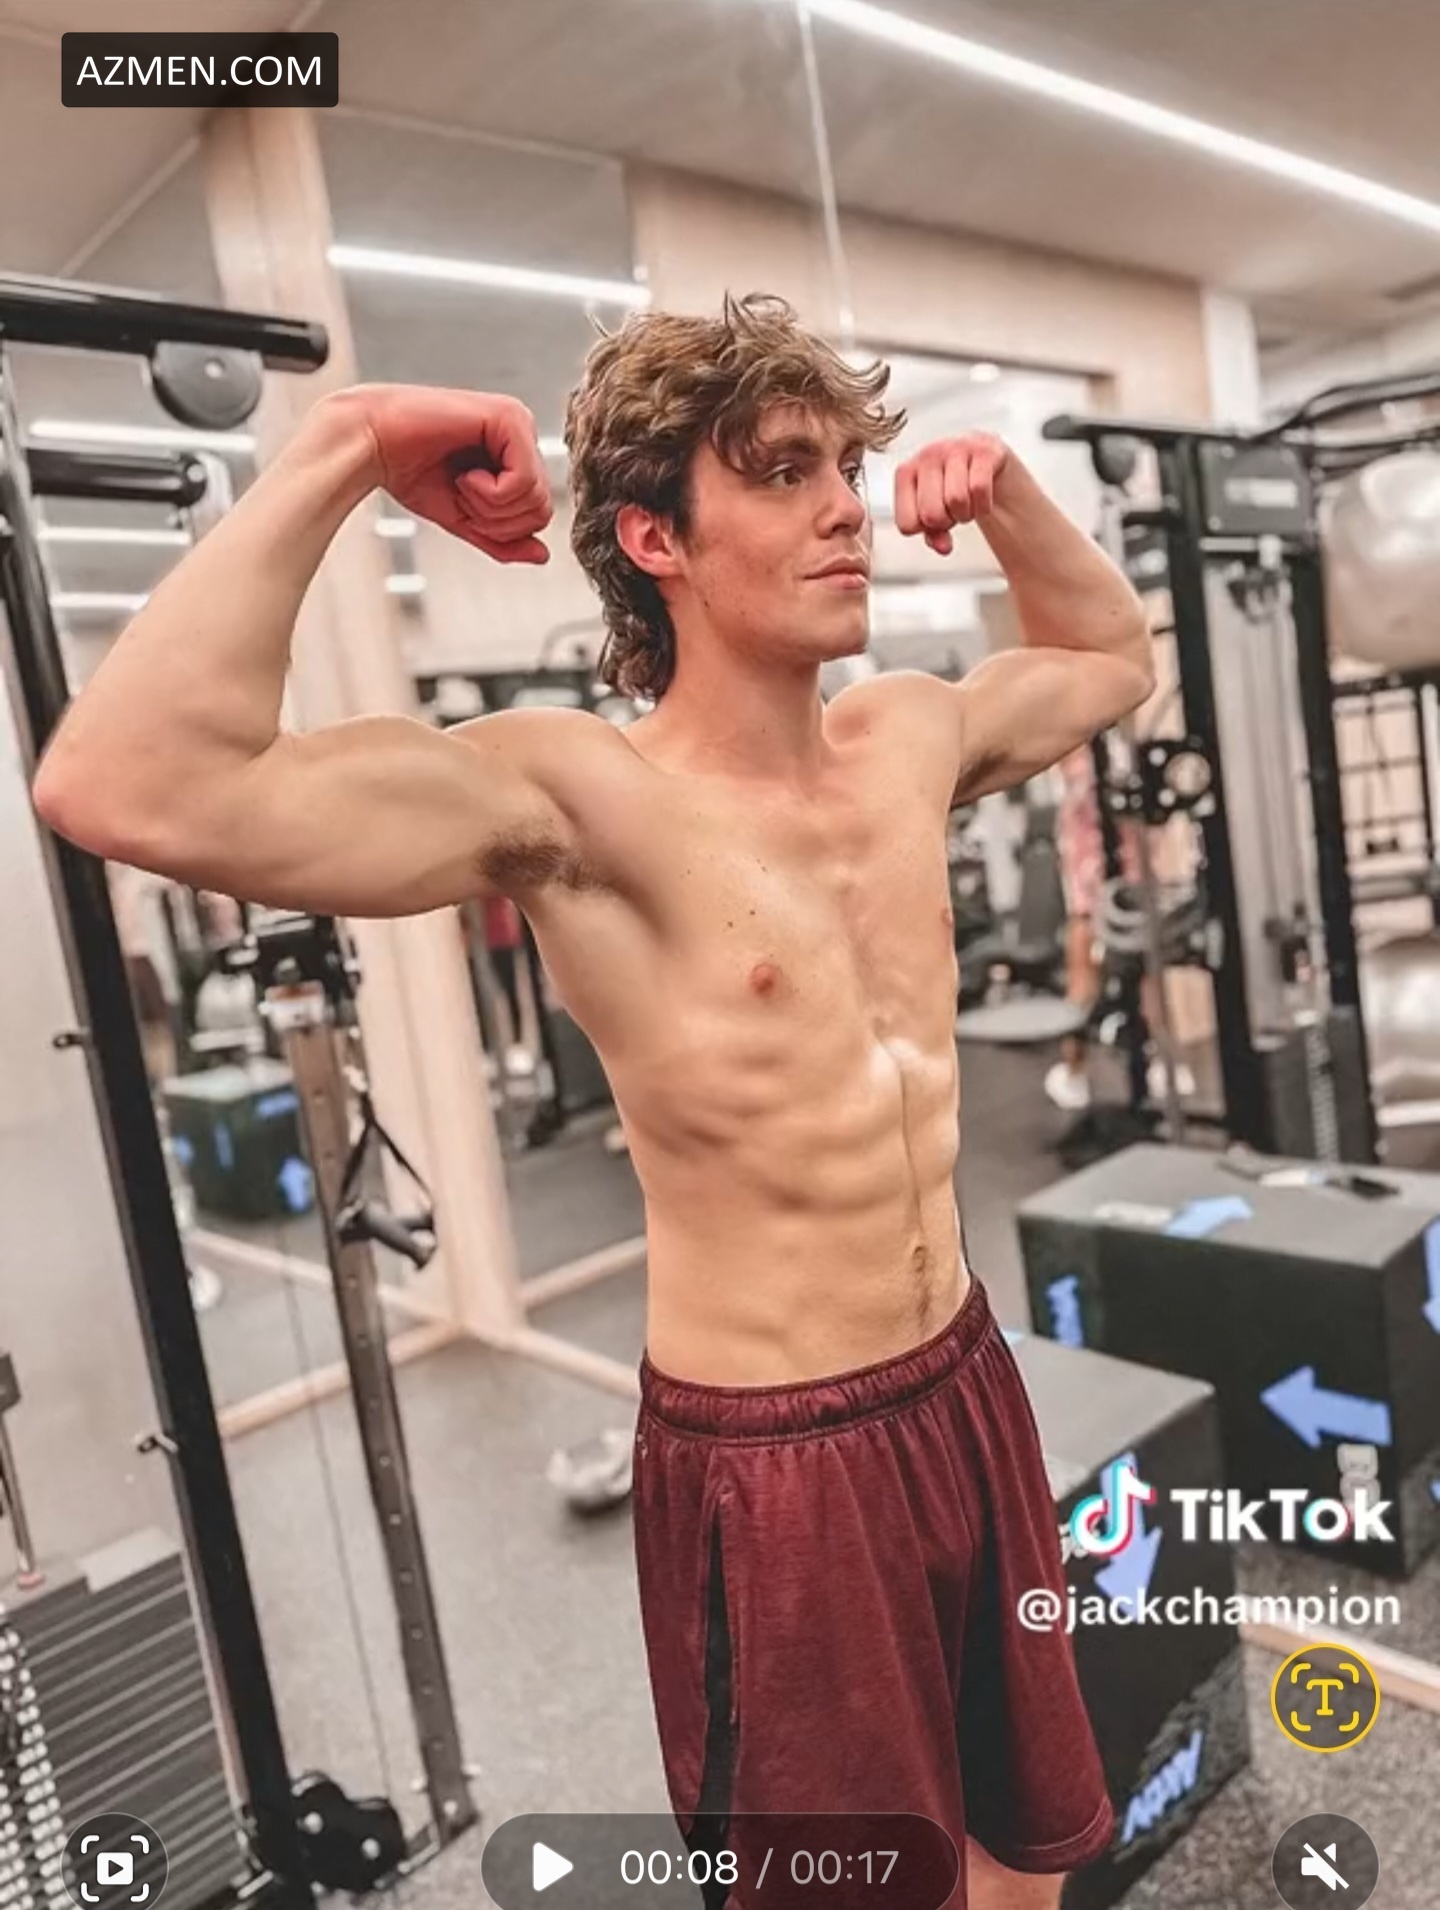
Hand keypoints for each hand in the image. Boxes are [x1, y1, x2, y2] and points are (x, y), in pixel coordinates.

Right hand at [333, 383, 552, 563]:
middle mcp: (522, 434)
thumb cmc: (409, 471)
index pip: (537, 514)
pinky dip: (489, 493)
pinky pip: (523, 482)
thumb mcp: (463, 519)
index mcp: (515, 453)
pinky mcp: (509, 418)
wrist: (371, 443)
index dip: (500, 528)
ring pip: (535, 499)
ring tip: (461, 483)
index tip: (464, 505)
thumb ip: (502, 539)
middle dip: (496, 521)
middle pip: (541, 510)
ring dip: (489, 506)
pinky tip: (465, 475)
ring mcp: (518, 422)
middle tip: (461, 496)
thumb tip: (543, 555)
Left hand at [894, 433, 1008, 556]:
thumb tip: (943, 547)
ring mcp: (955, 449)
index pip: (906, 523)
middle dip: (947, 522)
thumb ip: (933, 534)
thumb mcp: (936, 510)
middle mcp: (928, 456)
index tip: (933, 519)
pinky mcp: (983, 451)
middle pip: (931, 514)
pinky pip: (979, 488)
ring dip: (966, 513)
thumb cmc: (951, 483)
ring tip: (967, 504)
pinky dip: (983, 505)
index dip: (924, 530)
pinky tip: (982, 500)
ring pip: (956, 500)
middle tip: (952, 512)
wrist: (982, 458)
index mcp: (906, 472)